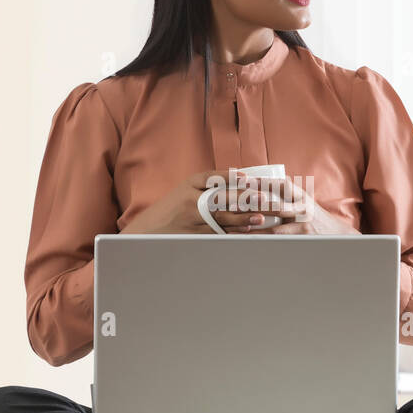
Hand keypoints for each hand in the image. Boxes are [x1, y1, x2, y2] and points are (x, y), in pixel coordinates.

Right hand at [122, 169, 263, 234]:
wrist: (147, 231)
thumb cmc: (172, 209)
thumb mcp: (186, 190)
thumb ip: (210, 186)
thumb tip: (243, 182)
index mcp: (190, 183)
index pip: (213, 177)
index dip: (231, 177)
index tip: (249, 179)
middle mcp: (191, 199)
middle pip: (222, 197)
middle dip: (245, 198)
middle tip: (264, 198)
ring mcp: (192, 219)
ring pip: (222, 217)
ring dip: (243, 218)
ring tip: (261, 217)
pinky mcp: (194, 235)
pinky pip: (218, 233)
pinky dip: (234, 232)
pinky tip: (247, 231)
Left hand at [225, 174, 360, 235]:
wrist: (336, 234)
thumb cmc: (312, 216)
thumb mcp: (302, 201)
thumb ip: (285, 194)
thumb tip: (258, 185)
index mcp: (301, 195)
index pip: (282, 184)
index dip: (264, 181)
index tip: (245, 180)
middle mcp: (303, 207)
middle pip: (276, 204)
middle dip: (255, 203)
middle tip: (234, 202)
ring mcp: (303, 223)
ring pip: (275, 224)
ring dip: (254, 224)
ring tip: (234, 223)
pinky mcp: (301, 237)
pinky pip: (278, 239)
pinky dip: (261, 238)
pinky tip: (247, 238)